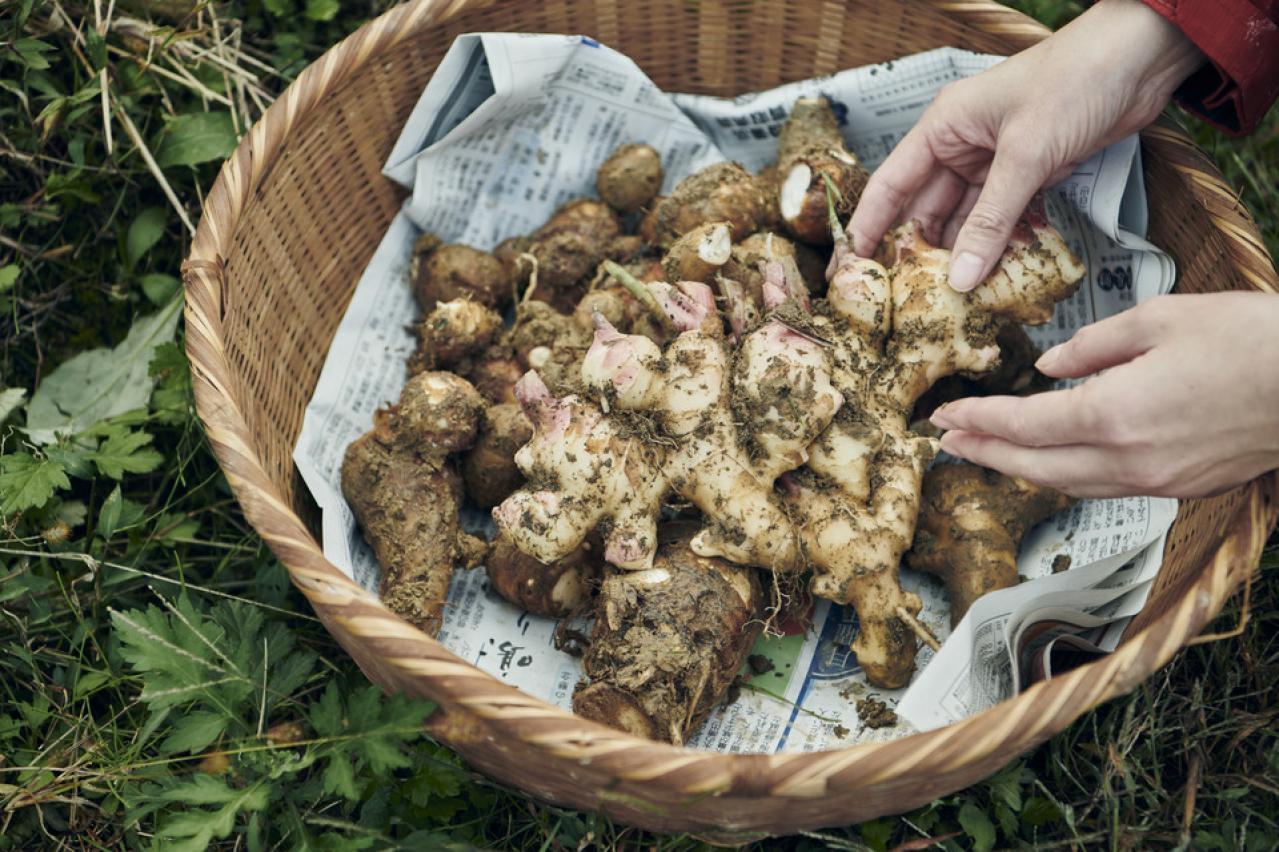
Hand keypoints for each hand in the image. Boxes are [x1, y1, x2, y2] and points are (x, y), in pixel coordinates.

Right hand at [849, 0, 1201, 290]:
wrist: (1141, 58)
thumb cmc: (1075, 82)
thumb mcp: (1026, 155)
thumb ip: (991, 220)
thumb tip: (961, 278)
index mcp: (943, 128)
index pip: (891, 186)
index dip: (870, 228)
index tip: (854, 269)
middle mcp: (961, 145)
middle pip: (927, 210)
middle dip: (921, 252)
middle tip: (910, 297)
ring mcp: (996, 161)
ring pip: (966, 219)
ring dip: (964, 254)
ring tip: (955, 296)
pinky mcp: (1029, 173)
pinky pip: (1002, 218)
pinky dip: (1000, 243)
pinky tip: (997, 272)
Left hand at [929, 293, 1278, 497]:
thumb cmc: (1248, 340)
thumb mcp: (1160, 319)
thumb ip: (1092, 345)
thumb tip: (1049, 367)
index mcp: (1114, 414)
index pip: (1023, 427)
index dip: (978, 423)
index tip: (944, 418)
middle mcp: (1127, 459)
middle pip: (1033, 467)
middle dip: (984, 455)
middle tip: (946, 444)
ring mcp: (1155, 480)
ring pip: (1066, 484)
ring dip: (1019, 470)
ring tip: (985, 454)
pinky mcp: (1178, 486)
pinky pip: (1103, 486)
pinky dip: (1065, 474)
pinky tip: (1052, 460)